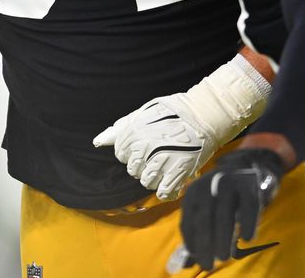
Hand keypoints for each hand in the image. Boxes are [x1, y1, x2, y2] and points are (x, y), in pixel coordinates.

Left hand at [94, 54, 270, 200]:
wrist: (205, 115)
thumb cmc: (174, 112)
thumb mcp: (144, 113)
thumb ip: (120, 129)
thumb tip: (98, 141)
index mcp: (134, 132)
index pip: (121, 154)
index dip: (133, 151)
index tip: (147, 145)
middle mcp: (145, 147)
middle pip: (133, 170)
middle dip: (144, 164)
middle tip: (159, 154)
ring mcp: (162, 161)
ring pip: (147, 182)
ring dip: (156, 176)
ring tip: (167, 164)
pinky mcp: (178, 172)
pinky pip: (163, 192)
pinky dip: (167, 189)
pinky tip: (173, 178)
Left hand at [172, 148, 284, 271]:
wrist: (246, 166)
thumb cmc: (222, 196)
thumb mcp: (207, 208)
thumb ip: (198, 234)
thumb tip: (187, 263)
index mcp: (194, 192)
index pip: (188, 221)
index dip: (191, 243)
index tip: (197, 260)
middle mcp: (209, 185)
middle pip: (204, 218)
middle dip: (205, 244)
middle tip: (208, 264)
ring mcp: (229, 183)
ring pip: (224, 214)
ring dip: (223, 238)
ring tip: (224, 257)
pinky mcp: (248, 185)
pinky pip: (248, 207)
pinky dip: (248, 224)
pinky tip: (247, 239)